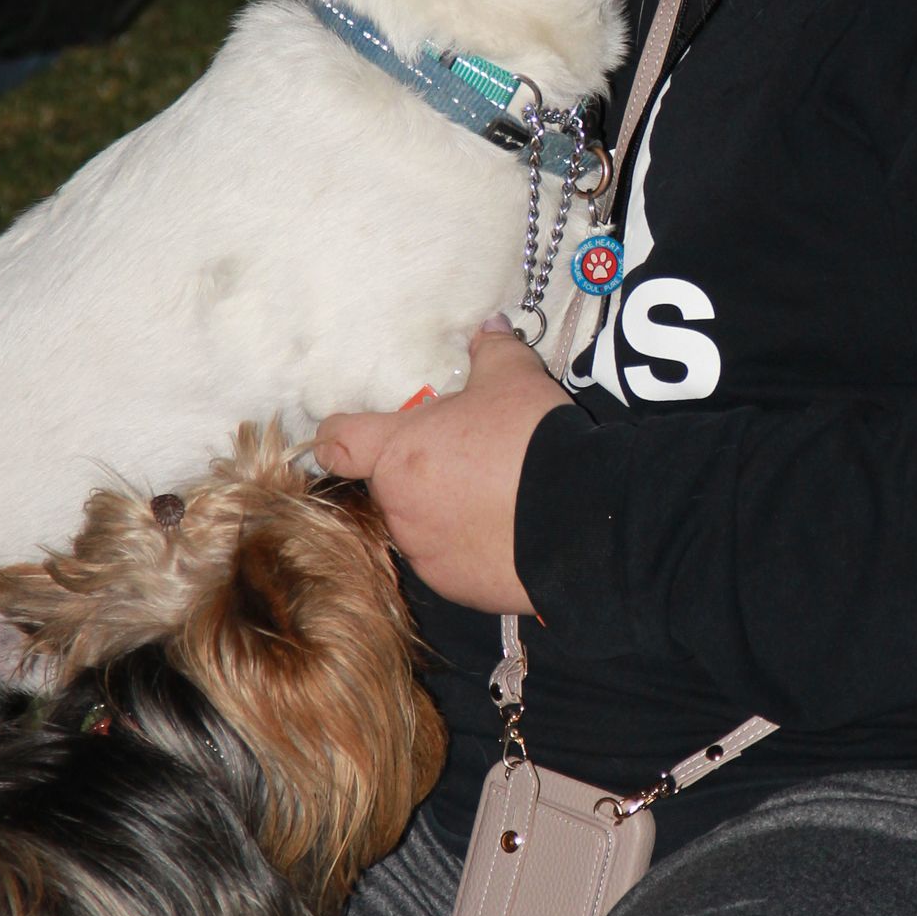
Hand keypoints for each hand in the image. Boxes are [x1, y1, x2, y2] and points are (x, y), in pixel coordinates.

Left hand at [314, 318, 571, 611]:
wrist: (579, 518)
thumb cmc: (532, 440)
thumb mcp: (514, 378)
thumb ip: (492, 351)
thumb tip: (489, 328)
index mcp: (398, 451)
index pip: (337, 442)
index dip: (340, 435)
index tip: (350, 434)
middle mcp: (399, 506)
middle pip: (387, 485)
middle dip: (414, 473)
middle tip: (461, 460)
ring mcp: (423, 551)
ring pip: (417, 526)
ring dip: (440, 513)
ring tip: (488, 500)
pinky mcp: (453, 586)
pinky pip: (448, 562)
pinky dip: (466, 549)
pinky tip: (503, 534)